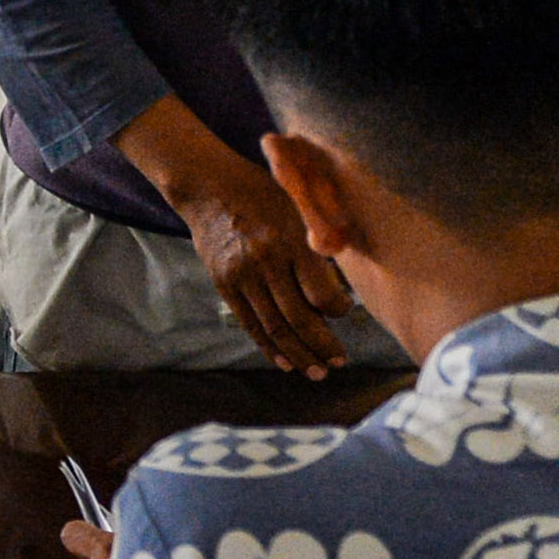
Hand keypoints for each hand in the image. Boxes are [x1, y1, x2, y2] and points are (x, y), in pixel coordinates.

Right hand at [170, 158, 358, 375]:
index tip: (347, 312)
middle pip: (298, 317)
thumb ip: (324, 239)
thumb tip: (349, 278)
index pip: (322, 293)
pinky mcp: (224, 284)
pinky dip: (269, 347)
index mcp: (291, 239)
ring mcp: (241, 275)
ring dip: (298, 354)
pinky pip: (250, 324)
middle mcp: (266, 261)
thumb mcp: (300, 204)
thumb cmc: (266, 193)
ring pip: (274, 327)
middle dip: (323, 345)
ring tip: (317, 372)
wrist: (209, 187)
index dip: (340, 311)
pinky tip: (286, 362)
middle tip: (340, 362)